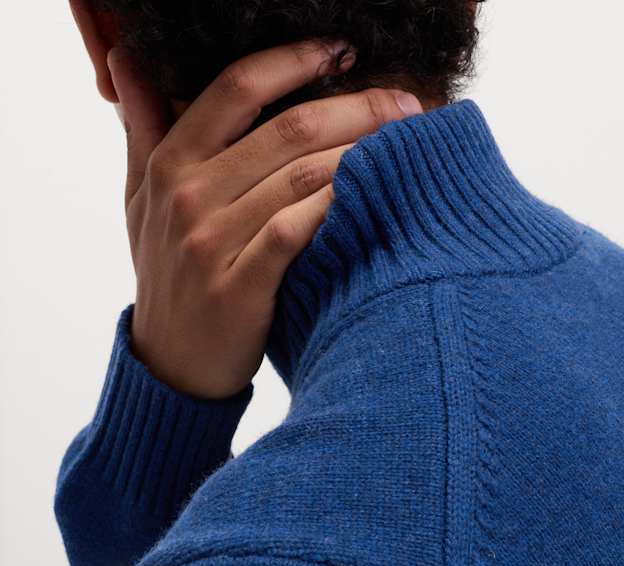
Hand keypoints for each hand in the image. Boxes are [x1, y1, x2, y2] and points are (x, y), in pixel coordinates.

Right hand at [106, 41, 421, 398]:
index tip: (343, 50)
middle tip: (407, 105)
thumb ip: (143, 127)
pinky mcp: (239, 288)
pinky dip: (338, 209)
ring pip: (302, 178)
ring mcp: (211, 243)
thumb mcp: (141, 198)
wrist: (172, 365)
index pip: (236, 86)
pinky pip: (296, 232)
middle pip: (286, 128)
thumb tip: (125, 58)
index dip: (294, 59)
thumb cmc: (167, 276)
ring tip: (406, 146)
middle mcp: (188, 196)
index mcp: (170, 163)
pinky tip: (375, 195)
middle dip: (357, 107)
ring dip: (362, 154)